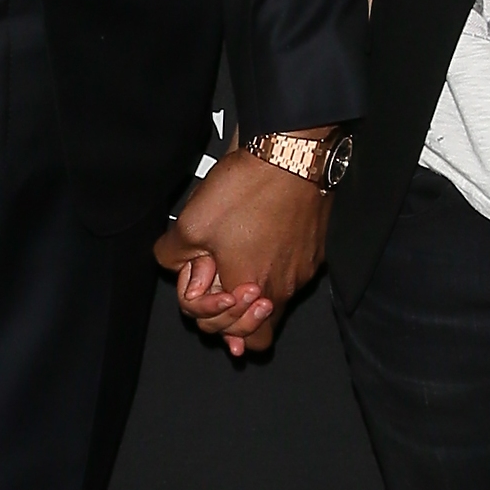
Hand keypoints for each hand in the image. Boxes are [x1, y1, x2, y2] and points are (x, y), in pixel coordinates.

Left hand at [154, 146, 331, 358]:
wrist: (290, 153)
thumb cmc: (247, 190)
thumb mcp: (189, 225)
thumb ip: (173, 255)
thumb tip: (176, 264)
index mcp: (253, 290)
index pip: (234, 337)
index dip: (210, 314)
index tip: (204, 279)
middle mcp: (285, 287)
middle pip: (260, 329)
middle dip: (235, 312)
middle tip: (221, 281)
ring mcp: (305, 268)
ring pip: (277, 298)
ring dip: (254, 287)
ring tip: (237, 258)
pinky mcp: (316, 247)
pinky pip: (293, 270)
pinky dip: (274, 265)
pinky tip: (257, 240)